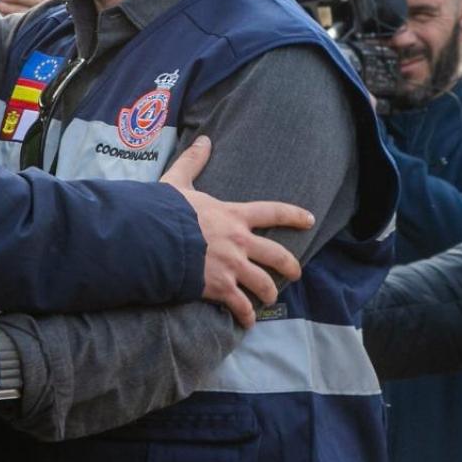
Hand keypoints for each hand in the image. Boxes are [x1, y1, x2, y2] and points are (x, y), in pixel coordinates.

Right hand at [160, 136, 312, 327]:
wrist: (151, 239)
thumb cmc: (164, 211)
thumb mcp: (179, 182)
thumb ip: (194, 162)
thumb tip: (204, 140)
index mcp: (233, 215)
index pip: (272, 212)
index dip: (293, 215)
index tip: (309, 220)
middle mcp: (239, 241)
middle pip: (277, 256)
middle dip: (290, 266)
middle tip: (296, 273)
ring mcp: (231, 266)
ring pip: (263, 284)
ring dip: (269, 294)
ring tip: (269, 299)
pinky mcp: (219, 288)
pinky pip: (241, 306)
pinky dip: (246, 315)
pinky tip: (248, 321)